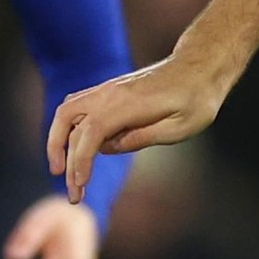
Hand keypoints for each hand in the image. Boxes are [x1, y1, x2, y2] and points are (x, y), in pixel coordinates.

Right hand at [46, 55, 226, 200]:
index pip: (91, 132)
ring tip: (60, 170)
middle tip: (71, 191)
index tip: (81, 185)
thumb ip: (145, 137)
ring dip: (57, 140)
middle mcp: (111, 93)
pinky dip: (68, 129)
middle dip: (61, 156)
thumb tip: (111, 148)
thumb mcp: (181, 126)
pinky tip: (74, 151)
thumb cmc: (198, 98)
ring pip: (67, 111)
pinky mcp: (110, 91)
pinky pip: (78, 107)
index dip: (81, 159)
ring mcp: (108, 90)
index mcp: (128, 103)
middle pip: (68, 120)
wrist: (201, 67)